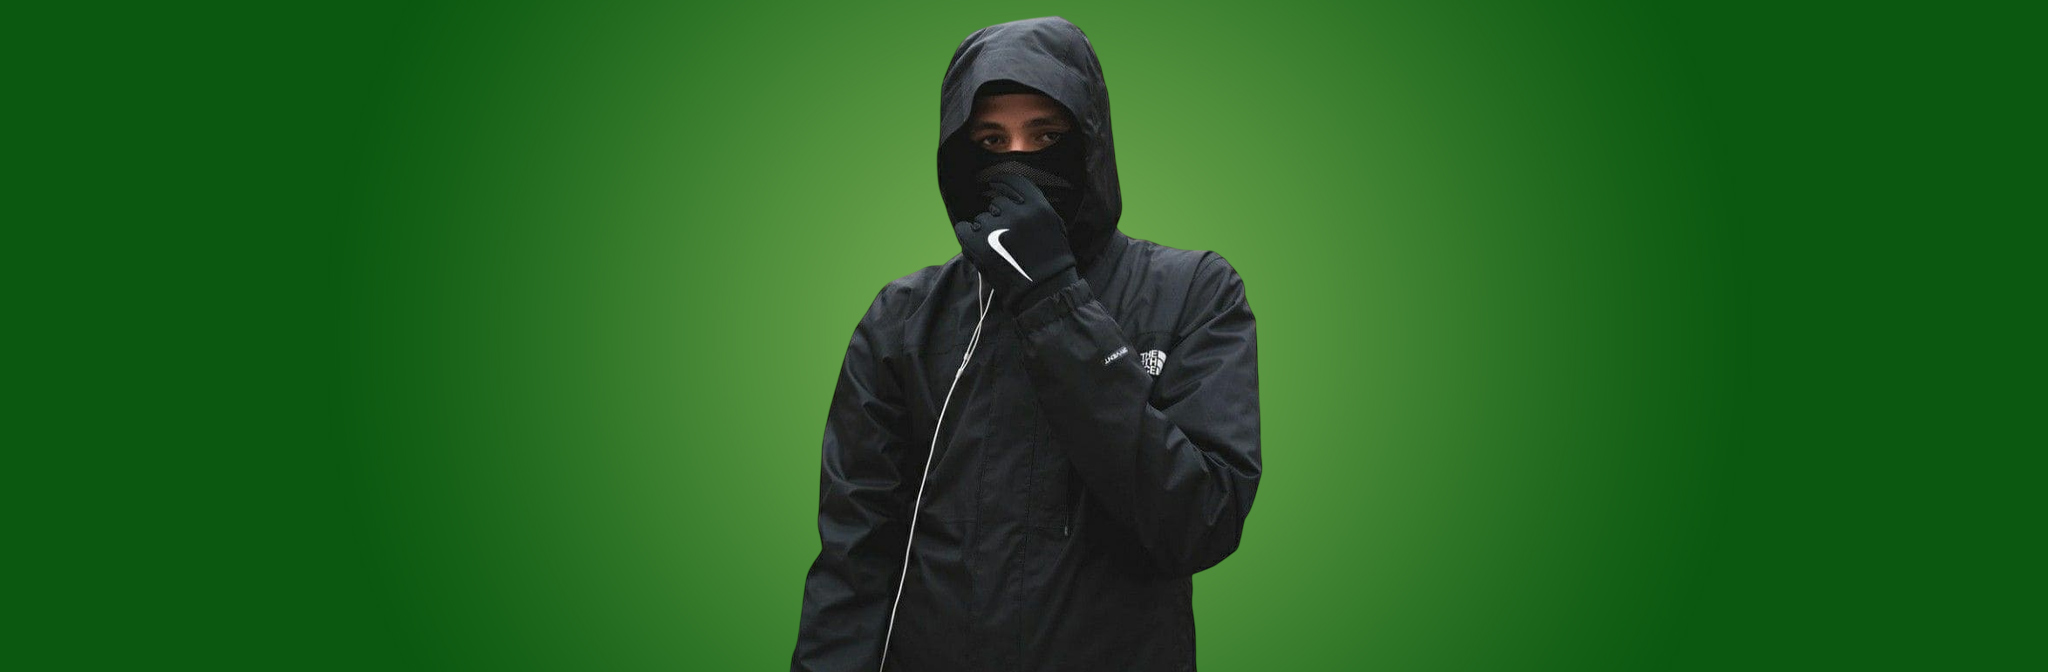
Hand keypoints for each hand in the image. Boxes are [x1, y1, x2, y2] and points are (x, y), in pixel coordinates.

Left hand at [953, 173, 1078, 310]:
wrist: (1044, 292)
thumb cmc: (1051, 261)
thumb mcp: (1053, 225)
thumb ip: (1034, 207)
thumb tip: (1011, 194)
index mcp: (1038, 207)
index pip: (1013, 182)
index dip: (1002, 183)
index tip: (995, 186)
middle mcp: (1018, 214)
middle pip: (997, 203)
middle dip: (998, 217)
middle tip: (1006, 237)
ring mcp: (997, 228)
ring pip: (981, 218)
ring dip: (985, 230)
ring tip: (997, 250)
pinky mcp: (979, 243)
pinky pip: (963, 228)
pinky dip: (967, 236)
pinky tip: (977, 246)